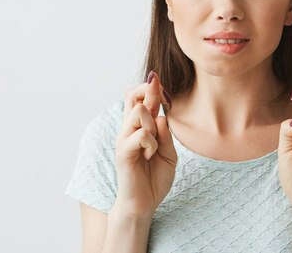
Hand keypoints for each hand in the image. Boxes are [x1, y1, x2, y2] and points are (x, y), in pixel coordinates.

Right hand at [113, 71, 176, 218]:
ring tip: (154, 145)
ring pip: (139, 112)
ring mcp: (124, 139)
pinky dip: (152, 144)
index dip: (151, 88)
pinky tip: (150, 156)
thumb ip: (165, 134)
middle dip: (152, 93)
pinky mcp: (123, 151)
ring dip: (153, 125)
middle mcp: (128, 130)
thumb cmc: (155, 178)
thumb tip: (162, 116)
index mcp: (139, 128)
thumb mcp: (168, 153)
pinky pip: (142, 135)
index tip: (164, 91)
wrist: (144, 203)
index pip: (138, 97)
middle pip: (134, 96)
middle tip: (164, 103)